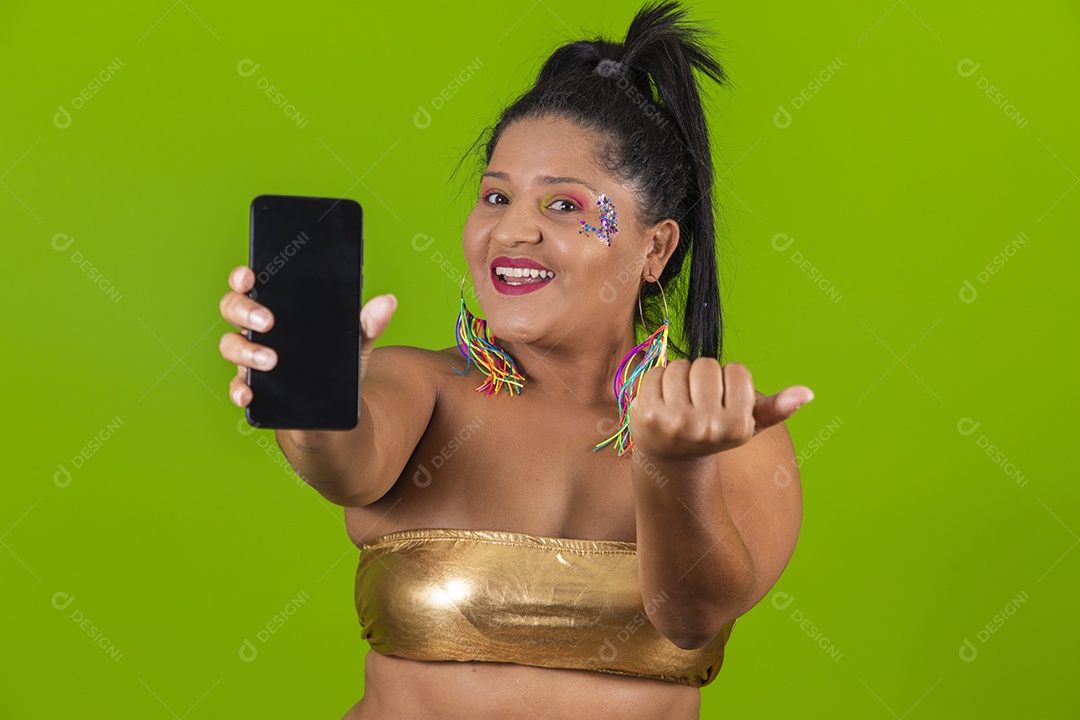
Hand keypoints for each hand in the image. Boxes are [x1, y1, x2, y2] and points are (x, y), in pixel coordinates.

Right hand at [218, 265, 397, 406]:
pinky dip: (238, 389)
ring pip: (231, 346)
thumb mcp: (356, 340)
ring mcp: (251, 357)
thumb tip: (388, 301)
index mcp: (278, 306)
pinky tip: (248, 393)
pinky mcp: (254, 387)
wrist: (335, 408)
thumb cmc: (336, 362)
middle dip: (245, 311)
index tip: (250, 275)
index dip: (243, 276)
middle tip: (268, 321)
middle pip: (233, 309)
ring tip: (270, 360)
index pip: (250, 283)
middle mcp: (257, 328)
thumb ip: (368, 321)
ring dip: (246, 351)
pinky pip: (237, 386)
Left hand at [629, 359, 812, 458]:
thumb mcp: (747, 424)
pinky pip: (655, 373)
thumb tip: (807, 394)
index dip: (728, 380)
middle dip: (701, 376)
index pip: (737, 371)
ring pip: (679, 366)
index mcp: (736, 427)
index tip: (721, 401)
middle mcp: (706, 427)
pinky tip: (659, 402)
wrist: (670, 457)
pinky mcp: (647, 414)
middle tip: (696, 401)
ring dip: (678, 377)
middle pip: (706, 366)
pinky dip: (656, 381)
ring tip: (678, 401)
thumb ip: (775, 408)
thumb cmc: (712, 433)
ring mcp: (675, 422)